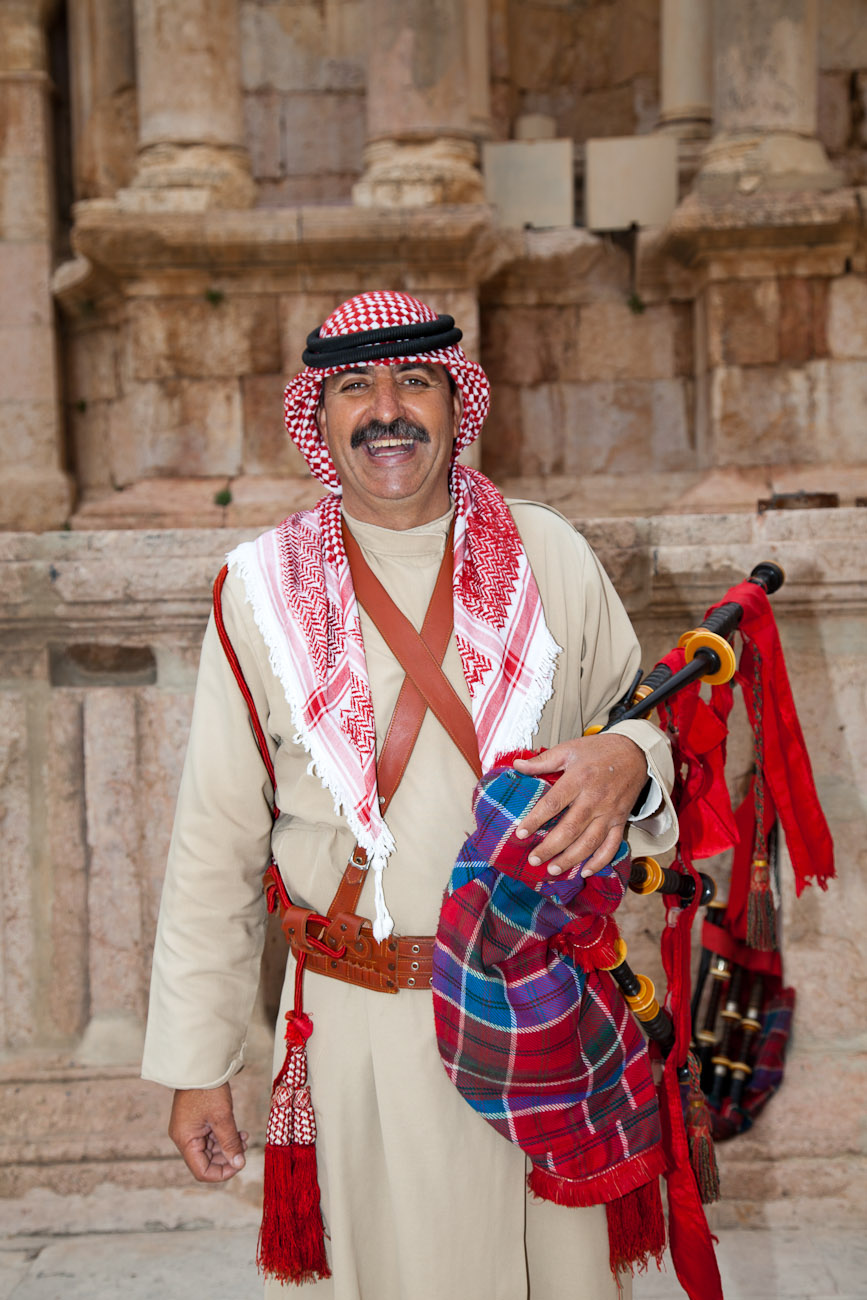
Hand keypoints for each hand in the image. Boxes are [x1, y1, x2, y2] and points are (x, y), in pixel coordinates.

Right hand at [169, 1082, 248, 1182]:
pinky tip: (239, 1132)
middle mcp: (184, 1138)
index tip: (240, 1165)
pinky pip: (210, 1137)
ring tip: (245, 1138)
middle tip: (245, 1147)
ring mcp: (189, 1129)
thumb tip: (239, 1164)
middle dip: (227, 1158)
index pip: (202, 1171)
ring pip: (210, 1149)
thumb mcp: (222, 1117)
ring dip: (228, 1147)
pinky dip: (224, 1137)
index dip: (222, 1173)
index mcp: (185, 1140)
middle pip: (206, 1161)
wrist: (200, 1065)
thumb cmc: (208, 1089)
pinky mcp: (195, 1122)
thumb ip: (230, 1143)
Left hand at [512, 734, 647, 877]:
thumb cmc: (600, 751)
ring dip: (571, 859)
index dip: (535, 820)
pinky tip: (585, 871)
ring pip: (590, 842)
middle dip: (550, 847)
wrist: (635, 753)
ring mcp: (609, 812)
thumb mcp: (569, 749)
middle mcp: (594, 798)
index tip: (520, 833)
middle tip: (534, 859)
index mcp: (579, 779)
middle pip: (570, 828)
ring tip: (552, 870)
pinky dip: (600, 861)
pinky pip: (611, 846)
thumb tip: (517, 765)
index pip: (553, 803)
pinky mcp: (620, 821)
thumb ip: (542, 761)